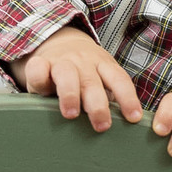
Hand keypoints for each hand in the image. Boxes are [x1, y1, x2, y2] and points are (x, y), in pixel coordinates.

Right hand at [9, 27, 142, 131]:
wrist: (59, 40)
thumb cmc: (84, 71)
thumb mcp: (100, 78)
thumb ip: (108, 97)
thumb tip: (123, 130)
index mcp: (103, 65)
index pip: (119, 80)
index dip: (128, 98)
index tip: (133, 118)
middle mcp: (84, 62)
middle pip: (93, 82)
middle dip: (98, 105)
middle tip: (102, 126)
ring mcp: (61, 61)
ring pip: (67, 74)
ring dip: (70, 94)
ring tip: (71, 115)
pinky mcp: (39, 63)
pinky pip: (38, 69)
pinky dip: (39, 79)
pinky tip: (41, 93)